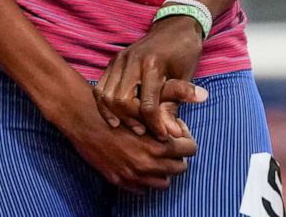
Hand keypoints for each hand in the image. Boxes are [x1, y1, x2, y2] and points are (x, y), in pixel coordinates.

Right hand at [45, 82, 200, 191]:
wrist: (82, 117)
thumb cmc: (115, 105)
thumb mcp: (147, 102)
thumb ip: (174, 104)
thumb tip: (203, 95)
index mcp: (158, 145)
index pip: (190, 149)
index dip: (186, 137)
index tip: (176, 129)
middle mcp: (147, 164)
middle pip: (180, 167)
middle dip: (177, 154)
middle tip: (167, 140)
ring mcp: (132, 175)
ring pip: (163, 182)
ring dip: (163, 168)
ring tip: (154, 150)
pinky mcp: (118, 180)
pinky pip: (142, 189)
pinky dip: (146, 177)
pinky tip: (140, 159)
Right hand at [96, 16, 207, 139]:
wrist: (176, 26)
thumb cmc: (184, 52)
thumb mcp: (185, 77)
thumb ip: (175, 106)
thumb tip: (174, 134)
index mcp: (152, 63)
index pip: (148, 104)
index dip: (155, 125)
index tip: (163, 136)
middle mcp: (131, 60)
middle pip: (120, 101)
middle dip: (132, 120)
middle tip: (145, 131)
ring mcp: (119, 59)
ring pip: (106, 95)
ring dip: (116, 115)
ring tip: (133, 126)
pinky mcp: (113, 62)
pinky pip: (100, 88)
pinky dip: (105, 105)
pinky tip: (116, 118)